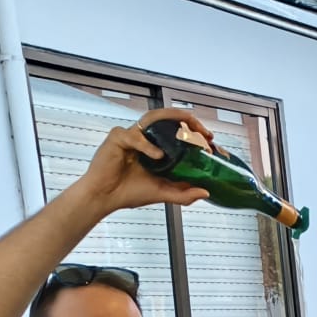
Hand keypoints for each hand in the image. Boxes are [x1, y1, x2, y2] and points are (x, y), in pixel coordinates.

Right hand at [76, 107, 213, 214]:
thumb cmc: (129, 192)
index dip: (193, 131)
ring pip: (152, 118)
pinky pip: (135, 136)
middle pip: (166, 118)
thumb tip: (206, 192)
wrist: (105, 198)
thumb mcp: (162, 193)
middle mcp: (144, 137)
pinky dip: (148, 146)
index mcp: (154, 146)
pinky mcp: (117, 138)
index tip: (210, 140)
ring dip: (172, 120)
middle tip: (204, 131)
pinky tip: (158, 156)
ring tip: (188, 131)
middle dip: (187, 120)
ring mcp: (130, 135)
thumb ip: (183, 193)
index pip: (175, 130)